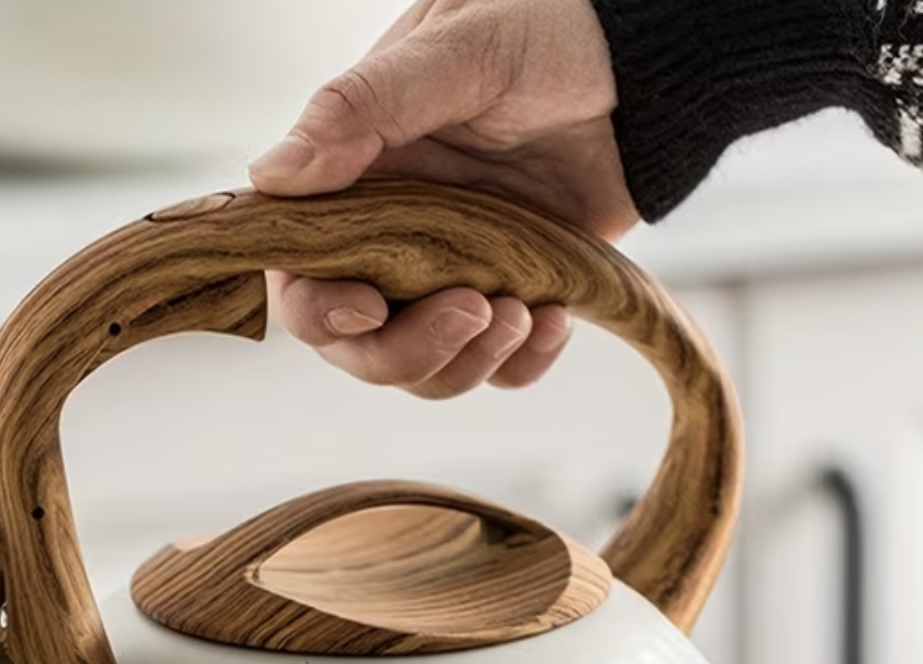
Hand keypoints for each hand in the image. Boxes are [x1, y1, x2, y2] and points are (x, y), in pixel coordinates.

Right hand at [248, 0, 637, 398]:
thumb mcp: (457, 51)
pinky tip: (553, 317)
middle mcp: (393, 239)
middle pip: (359, 346)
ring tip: (521, 310)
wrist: (652, 61)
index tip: (369, 306)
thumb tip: (270, 175)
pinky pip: (500, 370)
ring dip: (468, 360)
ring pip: (426, 370)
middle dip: (407, 352)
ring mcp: (453, 274)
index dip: (319, 312)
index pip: (300, 276)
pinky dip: (520, 364)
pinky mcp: (513, 295)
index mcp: (358, 181)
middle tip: (474, 310)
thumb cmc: (553, 28)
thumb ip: (363, 108)